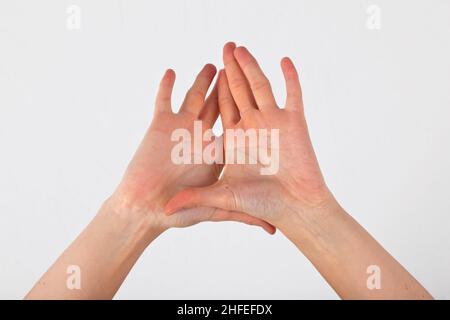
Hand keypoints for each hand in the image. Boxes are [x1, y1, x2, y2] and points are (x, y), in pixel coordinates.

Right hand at [110, 64, 274, 233]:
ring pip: (195, 97)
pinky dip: (166, 87)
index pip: (237, 123)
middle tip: (240, 65)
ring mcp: (180, 128)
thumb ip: (242, 214)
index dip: (249, 107)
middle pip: (219, 103)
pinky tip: (172, 72)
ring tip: (213, 64)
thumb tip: (271, 230)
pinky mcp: (159, 125)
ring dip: (203, 80)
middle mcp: (201, 136)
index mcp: (216, 151)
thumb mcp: (216, 208)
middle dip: (229, 83)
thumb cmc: (177, 214)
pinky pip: (163, 100)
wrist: (144, 210)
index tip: (263, 96)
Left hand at [165, 43, 332, 227]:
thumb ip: (194, 198)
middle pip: (238, 92)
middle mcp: (252, 128)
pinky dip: (290, 78)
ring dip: (251, 67)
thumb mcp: (222, 199)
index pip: (221, 107)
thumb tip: (164, 210)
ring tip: (241, 49)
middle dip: (230, 70)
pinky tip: (283, 60)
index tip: (208, 71)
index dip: (214, 89)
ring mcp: (274, 123)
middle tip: (224, 48)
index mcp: (233, 141)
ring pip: (260, 87)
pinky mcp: (295, 123)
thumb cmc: (263, 206)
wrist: (296, 211)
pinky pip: (293, 94)